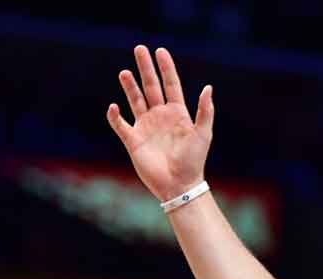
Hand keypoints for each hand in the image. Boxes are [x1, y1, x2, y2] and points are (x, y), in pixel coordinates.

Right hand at [106, 46, 214, 201]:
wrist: (179, 186)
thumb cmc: (194, 161)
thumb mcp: (203, 134)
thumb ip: (205, 111)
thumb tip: (208, 87)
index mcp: (177, 113)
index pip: (170, 84)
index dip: (166, 68)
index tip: (160, 51)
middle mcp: (160, 117)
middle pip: (151, 87)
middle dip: (145, 68)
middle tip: (139, 49)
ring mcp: (146, 127)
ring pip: (135, 100)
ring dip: (130, 86)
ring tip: (125, 72)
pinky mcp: (133, 140)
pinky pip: (121, 125)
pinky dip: (115, 116)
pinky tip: (114, 106)